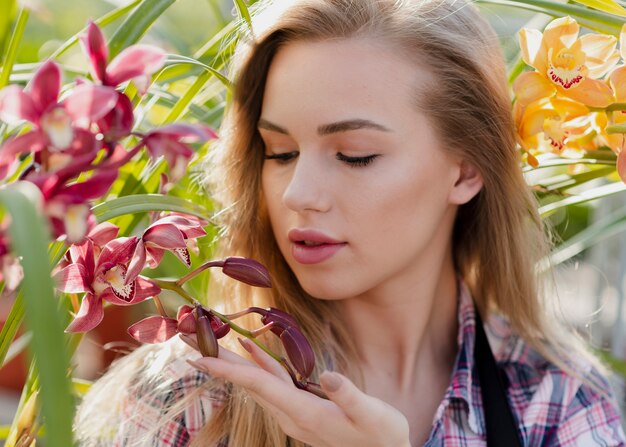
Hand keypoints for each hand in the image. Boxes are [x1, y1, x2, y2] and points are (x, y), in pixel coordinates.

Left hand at [181, 334, 410, 446]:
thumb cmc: (381, 434)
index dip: (230, 370)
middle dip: (218, 361)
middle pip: (248, 383)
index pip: (260, 387)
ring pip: (256, 382)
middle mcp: (291, 414)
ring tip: (210, 341)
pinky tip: (251, 349)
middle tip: (191, 341)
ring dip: (232, 361)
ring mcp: (293, 412)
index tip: (200, 359)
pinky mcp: (299, 407)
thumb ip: (348, 395)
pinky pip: (271, 382)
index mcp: (304, 413)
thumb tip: (327, 376)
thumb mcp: (372, 414)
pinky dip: (258, 364)